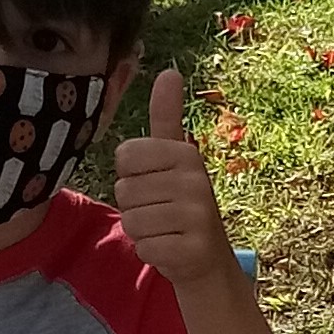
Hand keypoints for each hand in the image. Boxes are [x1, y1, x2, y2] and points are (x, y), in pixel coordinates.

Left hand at [111, 68, 238, 294]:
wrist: (208, 261)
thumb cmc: (182, 206)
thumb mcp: (175, 160)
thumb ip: (167, 118)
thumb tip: (169, 71)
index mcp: (185, 153)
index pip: (124, 157)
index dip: (130, 176)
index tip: (154, 185)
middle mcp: (195, 179)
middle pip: (124, 190)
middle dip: (134, 207)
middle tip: (161, 213)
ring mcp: (197, 215)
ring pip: (132, 220)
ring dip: (142, 231)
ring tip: (166, 230)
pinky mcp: (192, 248)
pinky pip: (144, 247)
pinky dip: (151, 253)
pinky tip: (171, 249)